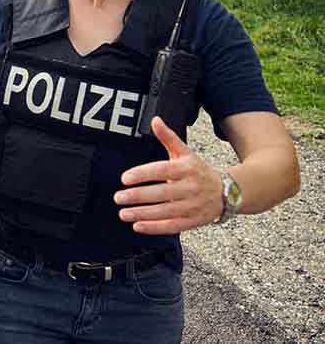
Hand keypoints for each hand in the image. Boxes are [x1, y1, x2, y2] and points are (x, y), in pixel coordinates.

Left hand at [114, 117, 223, 234]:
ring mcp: (193, 205)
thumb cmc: (199, 170)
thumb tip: (155, 120)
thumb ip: (168, 137)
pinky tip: (138, 226)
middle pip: (162, 193)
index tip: (124, 178)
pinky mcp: (194, 221)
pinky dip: (155, 227)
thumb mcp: (185, 152)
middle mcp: (191, 187)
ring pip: (165, 212)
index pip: (161, 170)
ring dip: (142, 214)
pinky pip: (173, 226)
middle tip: (118, 197)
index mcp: (186, 168)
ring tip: (123, 213)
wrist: (229, 191)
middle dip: (138, 196)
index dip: (142, 174)